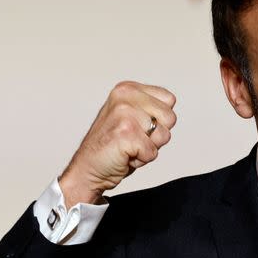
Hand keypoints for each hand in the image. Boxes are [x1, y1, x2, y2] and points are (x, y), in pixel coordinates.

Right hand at [59, 81, 176, 207]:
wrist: (86, 168)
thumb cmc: (112, 145)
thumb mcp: (131, 115)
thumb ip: (151, 107)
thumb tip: (171, 106)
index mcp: (128, 89)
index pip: (169, 100)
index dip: (160, 119)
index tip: (138, 126)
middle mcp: (125, 97)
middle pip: (170, 118)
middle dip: (157, 134)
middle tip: (134, 138)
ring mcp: (125, 115)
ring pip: (164, 136)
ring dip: (149, 147)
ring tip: (129, 146)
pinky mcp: (126, 134)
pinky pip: (152, 152)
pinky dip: (142, 159)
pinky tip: (124, 155)